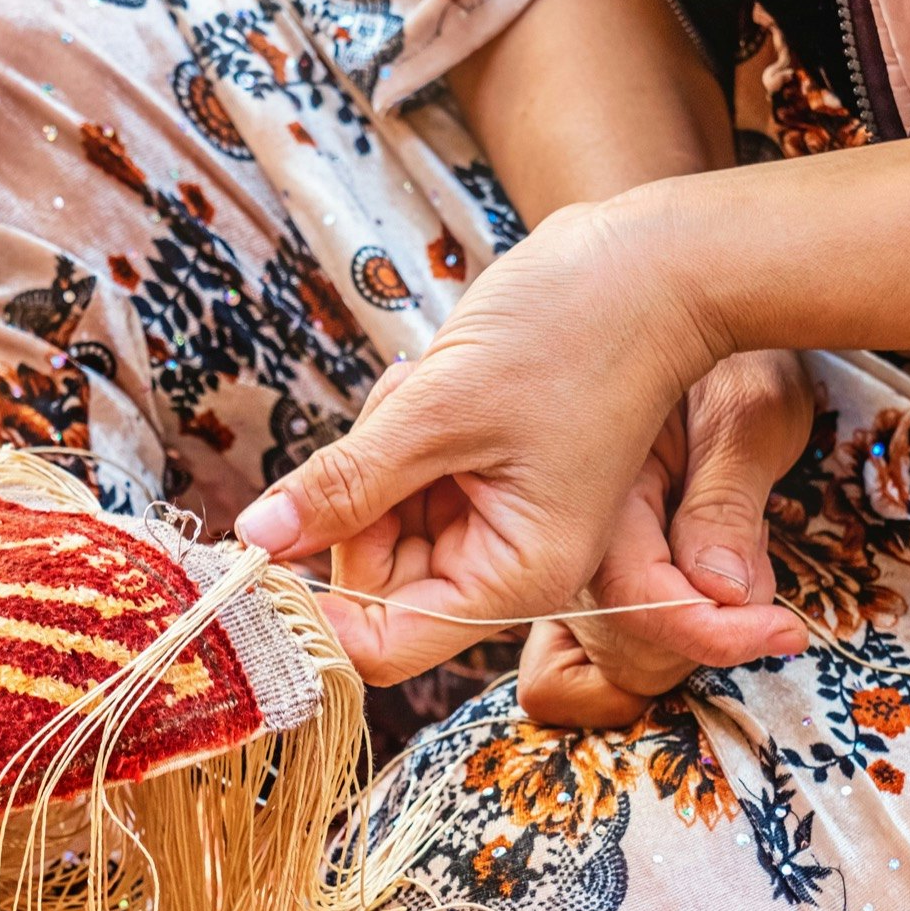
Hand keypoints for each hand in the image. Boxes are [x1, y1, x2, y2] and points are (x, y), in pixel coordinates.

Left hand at [233, 195, 796, 684]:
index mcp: (516, 578)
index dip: (316, 608)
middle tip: (389, 419)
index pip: (382, 645)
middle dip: (352, 504)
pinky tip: (429, 382)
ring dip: (375, 458)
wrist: (652, 265)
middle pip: (375, 583)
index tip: (270, 539)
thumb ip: (344, 484)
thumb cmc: (572, 332)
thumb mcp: (440, 410)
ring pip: (382, 525)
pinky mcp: (488, 479)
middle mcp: (510, 566)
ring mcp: (500, 523)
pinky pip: (406, 483)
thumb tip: (257, 538)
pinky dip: (397, 437)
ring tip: (422, 387)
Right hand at [518, 350, 813, 726]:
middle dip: (706, 626)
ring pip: (633, 627)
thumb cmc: (736, 351)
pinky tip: (734, 559)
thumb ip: (727, 506)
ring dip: (705, 614)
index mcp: (596, 484)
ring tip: (755, 559)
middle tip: (771, 586)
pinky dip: (696, 599)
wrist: (702, 305)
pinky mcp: (608, 542)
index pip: (636, 593)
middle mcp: (573, 517)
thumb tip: (719, 591)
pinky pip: (644, 602)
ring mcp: (583, 533)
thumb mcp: (748, 417)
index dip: (709, 629)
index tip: (783, 632)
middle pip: (626, 627)